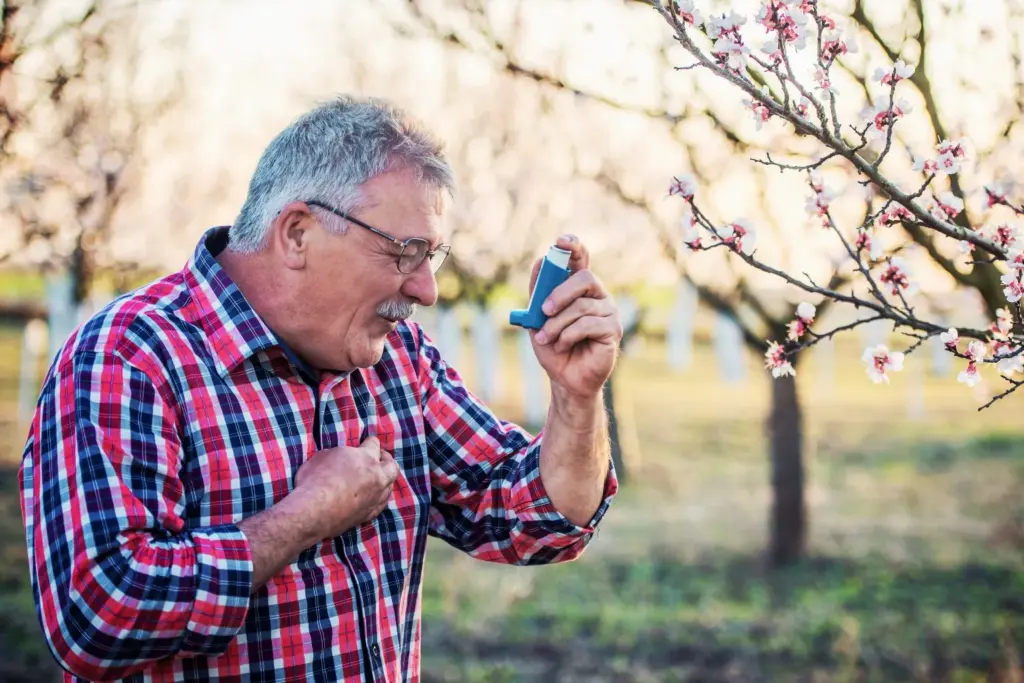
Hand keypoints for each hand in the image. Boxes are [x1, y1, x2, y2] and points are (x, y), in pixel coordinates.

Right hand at [291, 436, 398, 540]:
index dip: (369, 442)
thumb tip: (340, 458)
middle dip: (386, 461)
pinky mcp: (369, 515)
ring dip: (384, 481)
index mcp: (367, 458)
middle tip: (377, 460)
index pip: (374, 444)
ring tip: (376, 480)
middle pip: (392, 466)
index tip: (366, 443)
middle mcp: (377, 477)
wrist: (313, 512)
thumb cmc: (315, 480)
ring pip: (389, 487)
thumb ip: (338, 455)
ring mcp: (376, 498)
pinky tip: (372, 498)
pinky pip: (382, 504)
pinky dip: (379, 498)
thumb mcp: (323, 456)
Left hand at [529, 234, 622, 399]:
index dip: (573, 247)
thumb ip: (538, 292)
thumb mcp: (537, 318)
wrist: (565, 378)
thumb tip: (541, 262)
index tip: (560, 242)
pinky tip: (562, 345)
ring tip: (546, 339)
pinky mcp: (613, 330)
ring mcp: (608, 312)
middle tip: (544, 310)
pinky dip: (568, 335)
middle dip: (560, 293)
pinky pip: (588, 324)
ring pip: (581, 307)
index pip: (581, 259)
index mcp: (579, 289)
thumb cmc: (553, 346)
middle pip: (585, 278)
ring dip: (557, 324)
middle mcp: (598, 295)